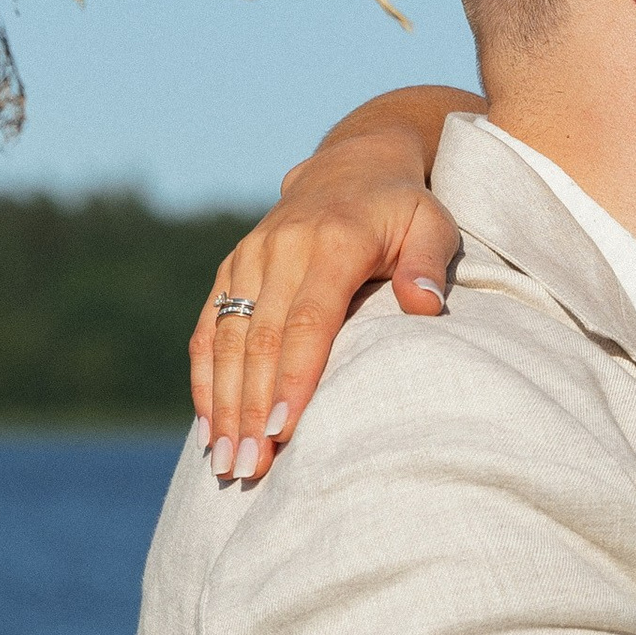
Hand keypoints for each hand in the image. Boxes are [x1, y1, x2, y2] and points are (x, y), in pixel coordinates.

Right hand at [192, 100, 468, 483]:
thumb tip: (424, 308)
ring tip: (225, 463)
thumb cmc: (403, 209)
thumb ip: (428, 266)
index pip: (307, 321)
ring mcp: (249, 258)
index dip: (293, 377)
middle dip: (251, 409)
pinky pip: (207, 328)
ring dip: (223, 405)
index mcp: (332, 241)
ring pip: (225, 339)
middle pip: (259, 340)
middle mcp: (281, 249)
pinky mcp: (231, 269)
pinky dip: (204, 379)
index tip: (283, 431)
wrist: (351, 165)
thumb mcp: (431, 225)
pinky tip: (208, 427)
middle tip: (249, 469)